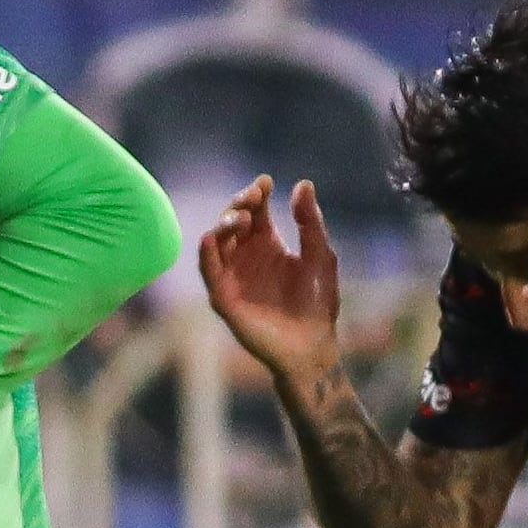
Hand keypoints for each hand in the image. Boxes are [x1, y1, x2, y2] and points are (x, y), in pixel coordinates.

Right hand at [198, 174, 343, 387]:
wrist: (312, 345)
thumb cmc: (318, 303)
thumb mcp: (320, 255)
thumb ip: (310, 222)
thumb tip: (303, 183)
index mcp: (267, 244)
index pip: (255, 210)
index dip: (257, 194)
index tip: (265, 183)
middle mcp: (245, 256)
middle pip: (232, 220)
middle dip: (238, 204)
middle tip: (252, 197)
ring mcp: (232, 275)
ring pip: (217, 242)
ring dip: (223, 225)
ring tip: (239, 217)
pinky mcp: (223, 296)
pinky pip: (209, 271)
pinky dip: (207, 254)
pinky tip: (211, 237)